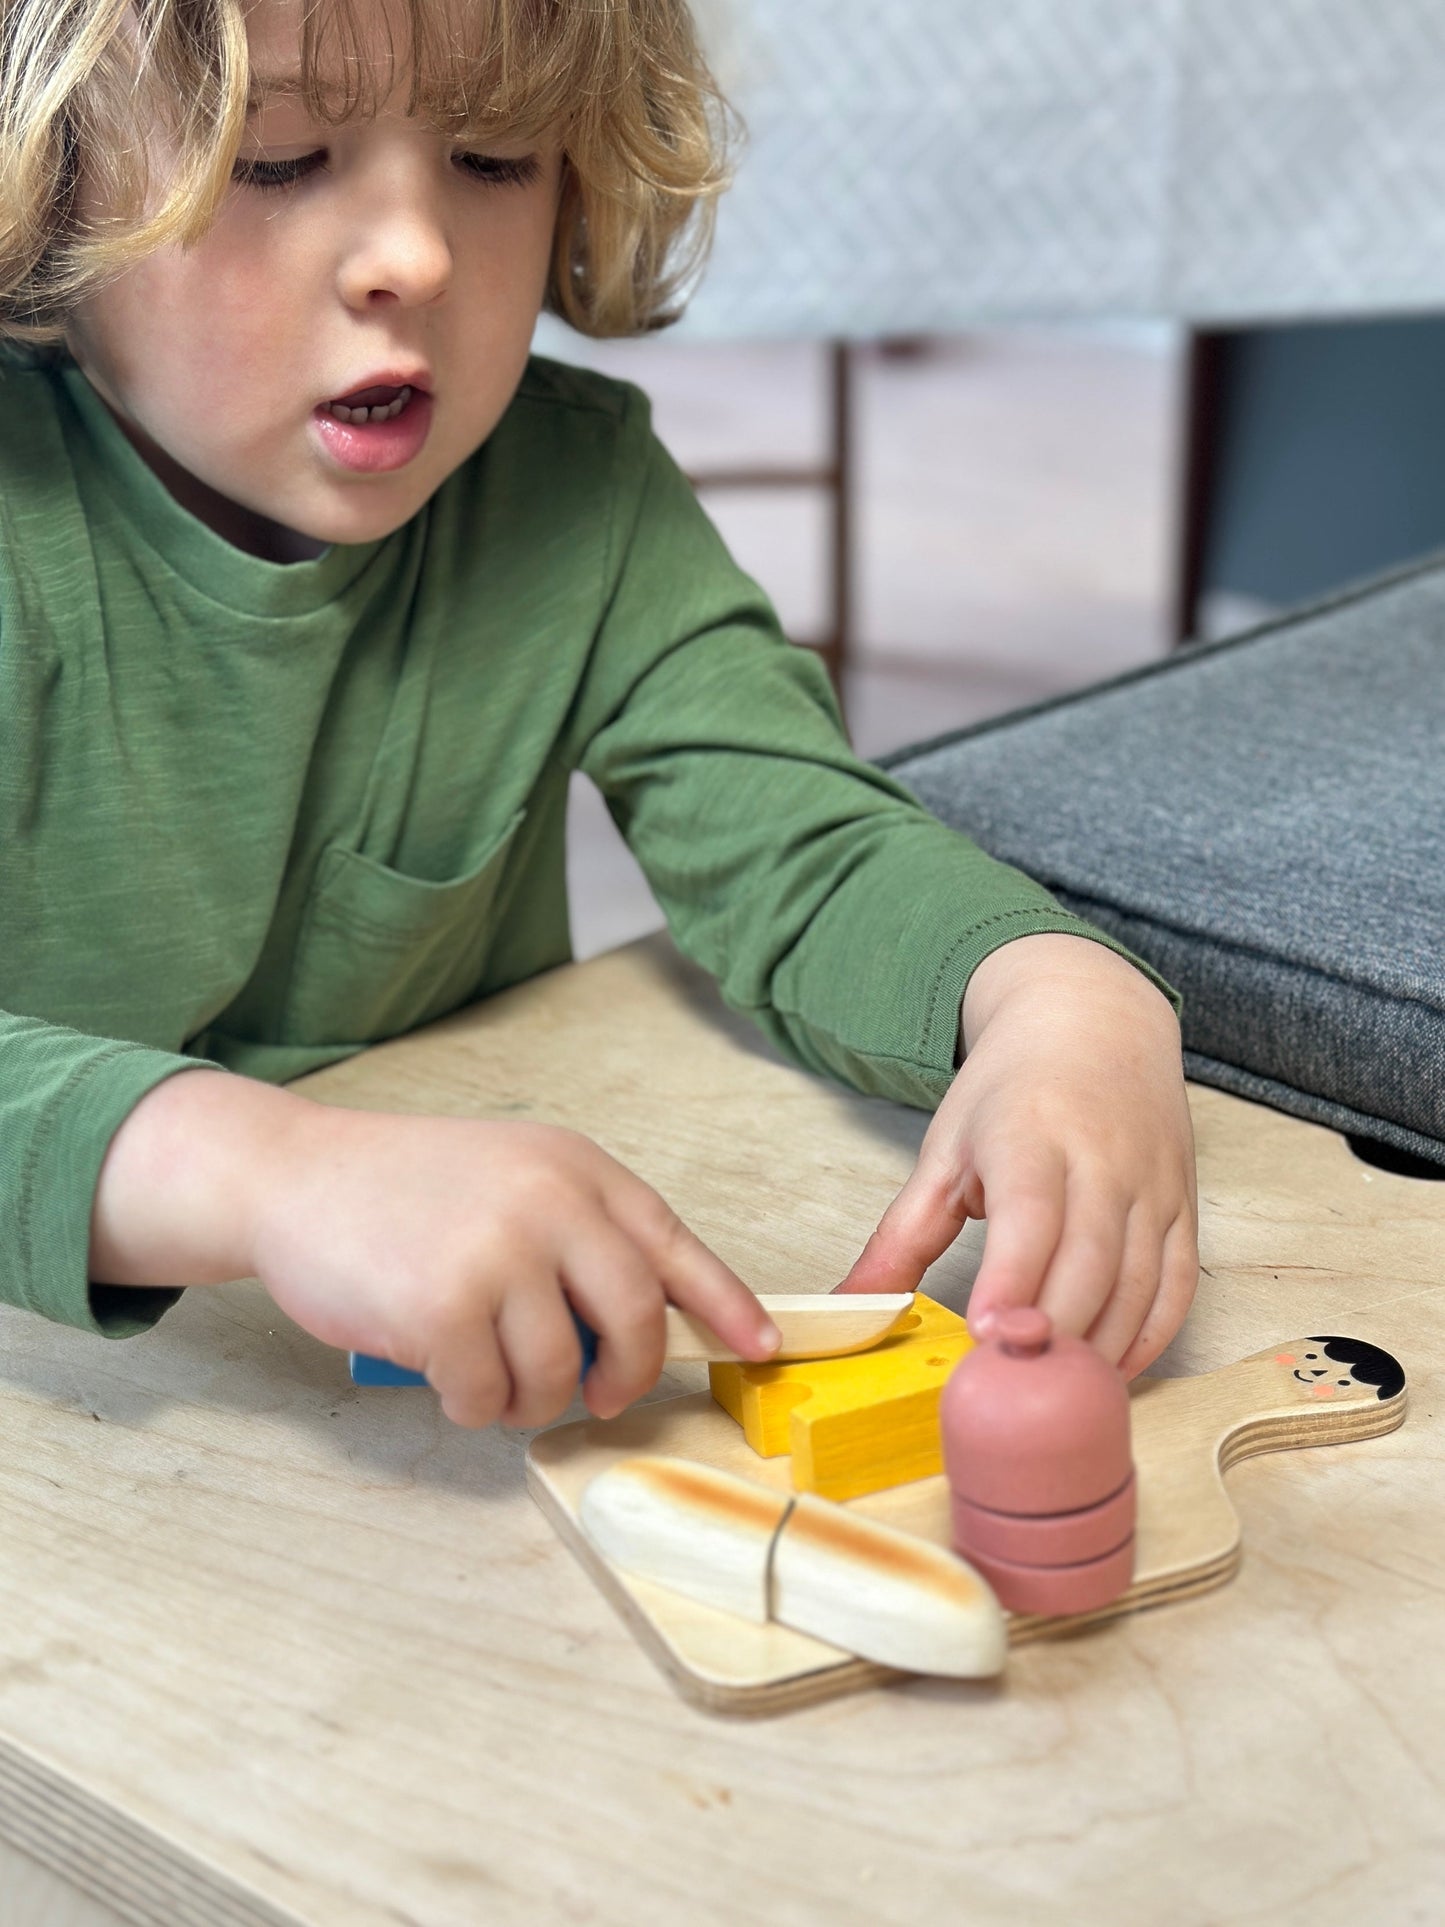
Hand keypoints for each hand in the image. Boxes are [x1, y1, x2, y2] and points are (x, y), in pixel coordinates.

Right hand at [249, 1108, 780, 1427]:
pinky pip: (488, 1397)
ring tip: (490, 1378)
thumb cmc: (403, 1188)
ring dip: (528, 1398)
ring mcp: (498, 1254)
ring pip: (559, 1373)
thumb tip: (643, 1328)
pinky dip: (472, 1406)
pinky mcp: (444, 1309)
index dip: (728, 1303)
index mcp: (575, 1168)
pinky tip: (446, 1379)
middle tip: (600, 1397)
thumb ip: (578, 1233)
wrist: (293, 1176)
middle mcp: (549, 1202)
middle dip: (625, 1376)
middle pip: (634, 1320)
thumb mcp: (511, 1174)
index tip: (761, 1346)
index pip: (675, 1245)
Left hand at [835, 934, 1197, 1376]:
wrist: (1094, 1023)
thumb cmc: (1011, 1093)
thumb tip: (848, 1309)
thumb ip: (900, 1238)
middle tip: (1009, 1390)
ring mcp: (1150, 1187)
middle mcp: (1103, 1162)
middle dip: (1051, 1334)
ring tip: (1049, 1395)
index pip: (1030, 1217)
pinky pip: (1176, 1288)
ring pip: (1136, 1286)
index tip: (987, 1335)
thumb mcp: (944, 1152)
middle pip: (1088, 1265)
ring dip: (1096, 1349)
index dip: (1012, 1281)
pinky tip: (1106, 1372)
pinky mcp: (1181, 1209)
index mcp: (1033, 1139)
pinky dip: (1147, 1339)